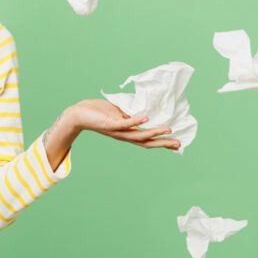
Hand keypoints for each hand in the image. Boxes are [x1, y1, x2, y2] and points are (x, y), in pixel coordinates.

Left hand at [64, 99, 180, 150]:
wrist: (78, 114)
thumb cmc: (97, 112)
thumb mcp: (116, 114)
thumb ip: (128, 115)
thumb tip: (141, 112)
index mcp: (126, 133)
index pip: (146, 140)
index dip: (161, 142)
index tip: (176, 144)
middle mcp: (123, 135)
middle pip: (146, 142)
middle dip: (162, 143)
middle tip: (178, 144)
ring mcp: (117, 130)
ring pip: (138, 135)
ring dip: (153, 133)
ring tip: (168, 129)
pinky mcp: (110, 124)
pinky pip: (124, 124)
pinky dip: (135, 121)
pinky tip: (146, 118)